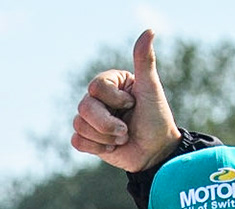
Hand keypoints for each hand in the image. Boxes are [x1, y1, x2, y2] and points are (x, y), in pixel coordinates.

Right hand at [71, 29, 180, 172]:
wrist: (156, 153)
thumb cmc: (157, 119)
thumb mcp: (151, 89)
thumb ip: (145, 61)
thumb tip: (149, 30)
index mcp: (111, 83)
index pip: (96, 87)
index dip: (115, 101)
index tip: (133, 105)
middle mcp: (98, 99)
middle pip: (84, 107)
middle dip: (107, 124)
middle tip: (126, 131)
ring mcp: (91, 119)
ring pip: (79, 125)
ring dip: (105, 138)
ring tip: (122, 139)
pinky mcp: (88, 139)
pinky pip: (77, 141)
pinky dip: (96, 148)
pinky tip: (111, 147)